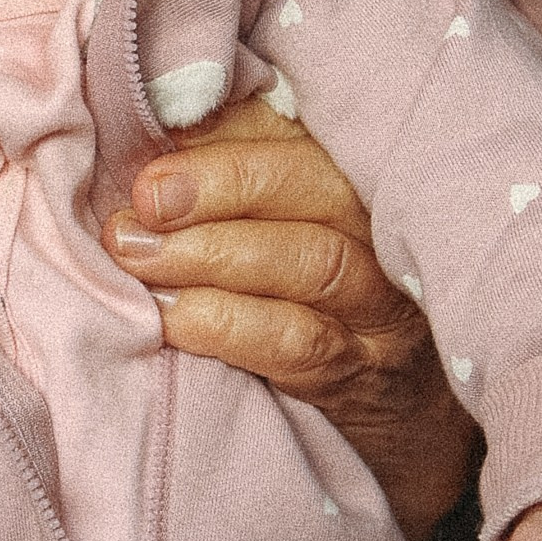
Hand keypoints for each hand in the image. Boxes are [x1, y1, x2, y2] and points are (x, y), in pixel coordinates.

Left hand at [102, 100, 477, 540]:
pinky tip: (169, 319)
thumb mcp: (290, 223)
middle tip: (142, 203)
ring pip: (310, 260)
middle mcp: (382, 225)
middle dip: (218, 185)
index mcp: (354, 170)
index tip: (152, 159)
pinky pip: (298, 341)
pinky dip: (226, 324)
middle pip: (314, 180)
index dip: (221, 137)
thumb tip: (151, 140)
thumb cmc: (320, 301)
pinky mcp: (364, 372)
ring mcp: (382, 303)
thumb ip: (236, 175)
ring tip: (137, 256)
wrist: (404, 413)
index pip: (295, 127)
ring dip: (211, 254)